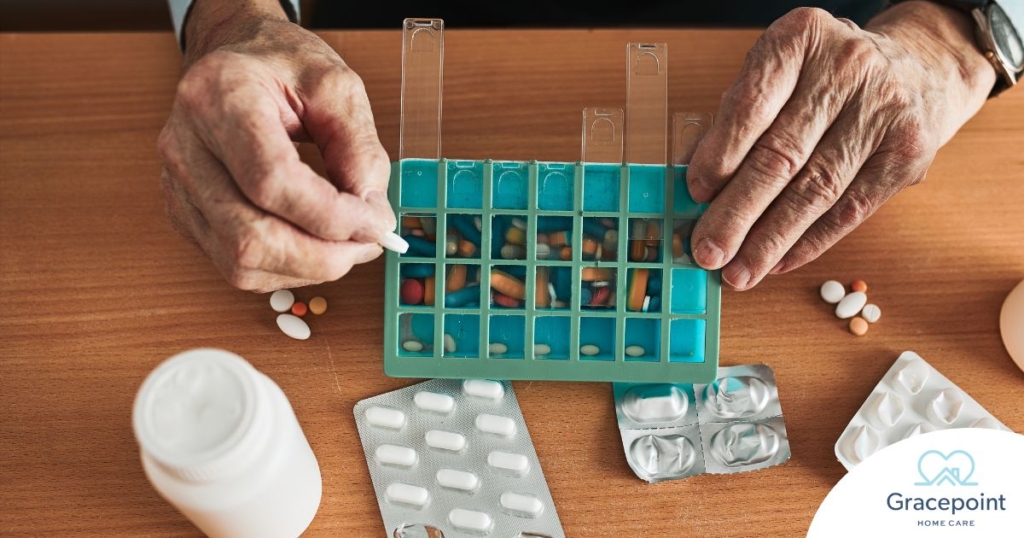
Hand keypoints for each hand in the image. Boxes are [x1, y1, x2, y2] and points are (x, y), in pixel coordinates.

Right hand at [158, 0, 395, 291]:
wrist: (235, 55)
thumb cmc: (282, 65)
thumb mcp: (338, 87)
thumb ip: (360, 150)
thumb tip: (371, 217)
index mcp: (219, 97)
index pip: (270, 180)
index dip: (330, 215)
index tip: (376, 222)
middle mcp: (185, 145)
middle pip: (249, 236)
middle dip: (322, 256)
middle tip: (369, 242)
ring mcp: (178, 185)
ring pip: (240, 262)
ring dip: (306, 268)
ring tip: (347, 245)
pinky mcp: (184, 213)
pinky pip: (234, 266)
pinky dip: (285, 269)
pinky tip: (314, 247)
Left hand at [687, 2, 995, 289]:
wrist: (918, 67)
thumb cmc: (825, 75)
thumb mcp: (778, 75)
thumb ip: (734, 121)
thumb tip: (694, 184)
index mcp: (800, 39)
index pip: (752, 104)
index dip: (720, 155)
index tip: (695, 194)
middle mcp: (847, 68)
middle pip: (782, 155)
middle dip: (737, 212)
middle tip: (707, 251)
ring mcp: (883, 109)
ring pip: (816, 189)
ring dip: (771, 239)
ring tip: (738, 271)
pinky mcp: (907, 152)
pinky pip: (850, 209)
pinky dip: (810, 242)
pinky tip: (778, 262)